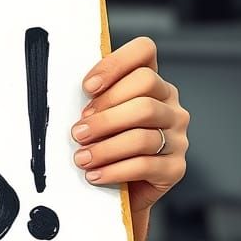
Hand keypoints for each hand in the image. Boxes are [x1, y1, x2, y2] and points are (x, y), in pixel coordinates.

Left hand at [71, 37, 187, 224]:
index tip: (87, 88)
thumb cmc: (104, 143)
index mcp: (152, 83)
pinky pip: (145, 164)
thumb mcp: (97, 115)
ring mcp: (178, 136)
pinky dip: (114, 170)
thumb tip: (63, 92)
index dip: (114, 64)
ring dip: (104, 147)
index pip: (145, 51)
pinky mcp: (175, 167)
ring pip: (143, 133)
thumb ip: (92, 98)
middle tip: (78, 132)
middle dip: (104, 113)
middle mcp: (170, 106)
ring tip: (81, 157)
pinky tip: (94, 174)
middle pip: (144, 92)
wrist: (121, 189)